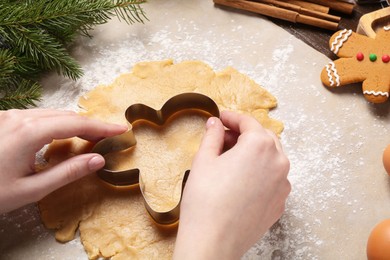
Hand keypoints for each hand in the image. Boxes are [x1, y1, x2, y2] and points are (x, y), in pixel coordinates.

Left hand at [0, 109, 126, 213]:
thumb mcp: (30, 189)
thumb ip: (67, 172)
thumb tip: (98, 160)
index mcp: (29, 132)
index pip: (77, 124)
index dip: (102, 127)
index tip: (122, 129)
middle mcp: (19, 118)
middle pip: (66, 115)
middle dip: (90, 124)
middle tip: (110, 136)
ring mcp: (8, 116)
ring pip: (51, 114)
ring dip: (73, 123)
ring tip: (90, 137)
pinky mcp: (2, 120)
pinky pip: (37, 116)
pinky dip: (55, 123)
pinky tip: (60, 135)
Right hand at [173, 111, 290, 258]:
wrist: (213, 241)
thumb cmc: (206, 201)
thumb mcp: (204, 160)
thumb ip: (212, 135)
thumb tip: (215, 124)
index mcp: (260, 146)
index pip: (248, 122)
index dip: (231, 117)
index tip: (220, 118)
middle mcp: (278, 162)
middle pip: (263, 137)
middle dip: (243, 133)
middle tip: (222, 137)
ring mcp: (282, 184)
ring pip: (271, 157)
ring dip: (254, 151)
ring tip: (230, 158)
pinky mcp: (280, 202)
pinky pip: (273, 177)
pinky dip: (260, 171)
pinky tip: (241, 178)